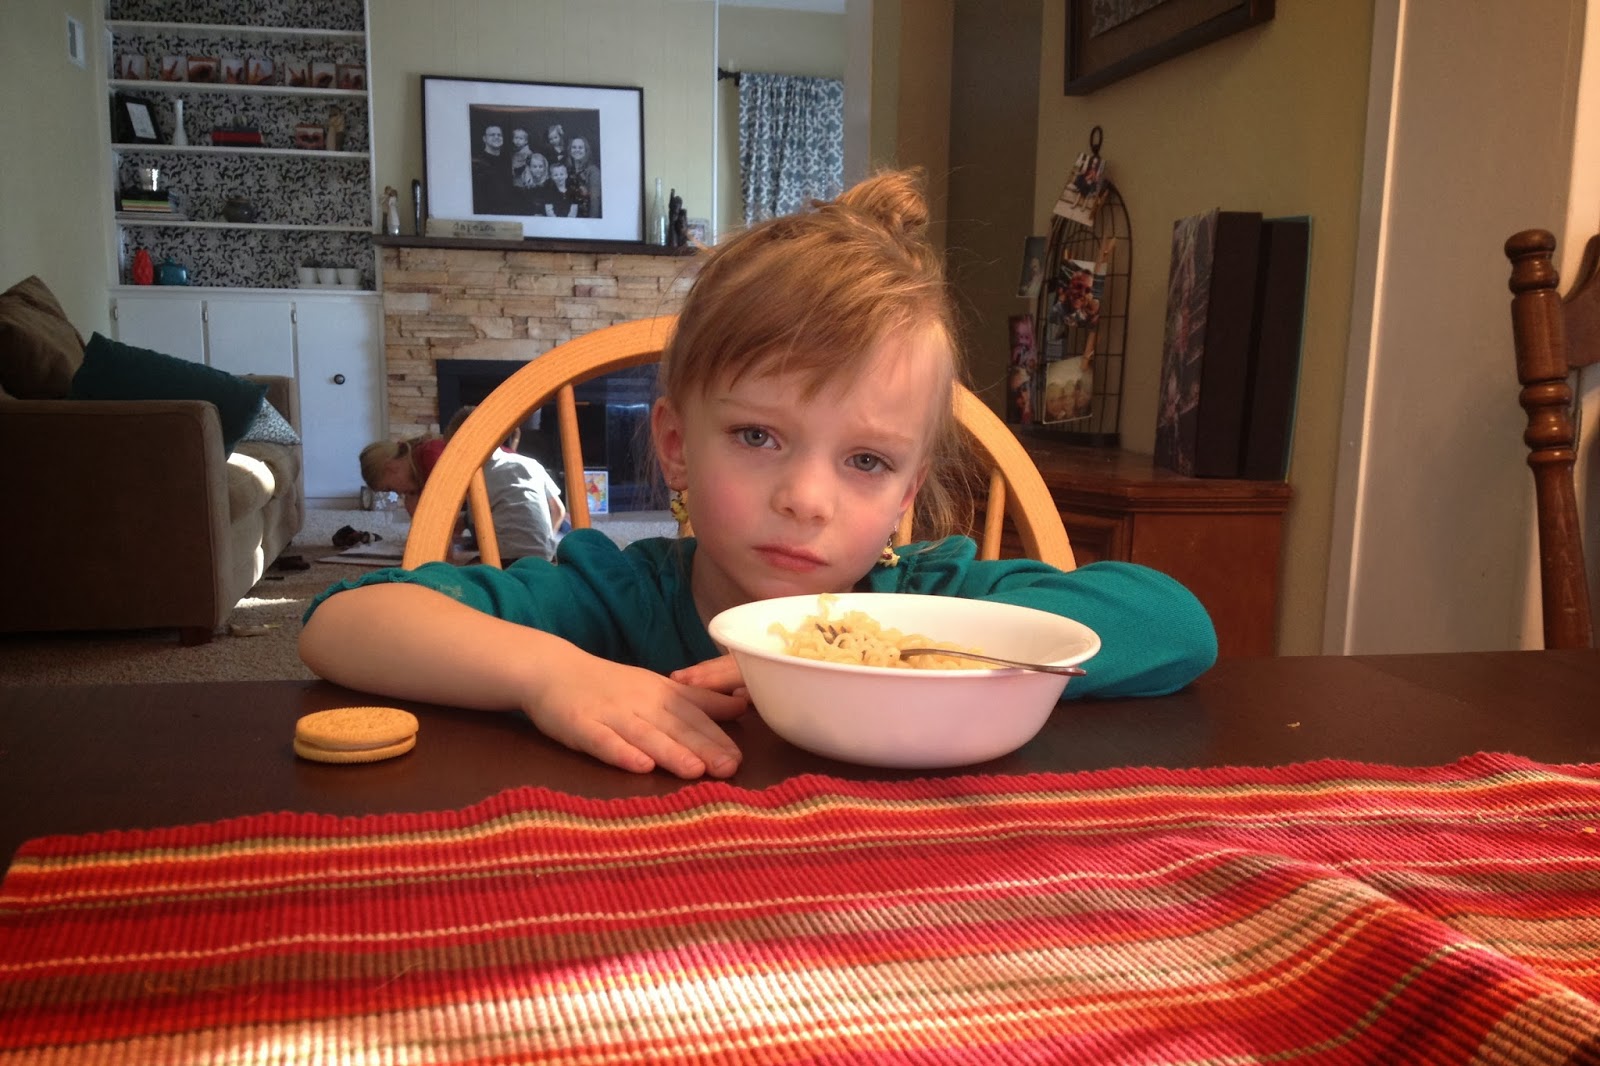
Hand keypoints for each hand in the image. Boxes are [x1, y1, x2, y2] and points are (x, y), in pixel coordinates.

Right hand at [524, 653, 747, 778]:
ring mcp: (609, 713)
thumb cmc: (611, 685)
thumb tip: (743, 705)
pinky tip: (639, 766)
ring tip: (694, 770)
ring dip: (670, 752)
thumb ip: (700, 700)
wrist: (552, 669)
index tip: (742, 758)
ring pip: (644, 734)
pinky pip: (603, 741)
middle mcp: (640, 702)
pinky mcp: (581, 725)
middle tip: (730, 768)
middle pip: (675, 726)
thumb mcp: (658, 687)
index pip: (694, 715)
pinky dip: (622, 753)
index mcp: (660, 693)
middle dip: (703, 748)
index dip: (717, 736)